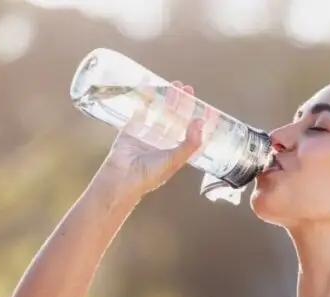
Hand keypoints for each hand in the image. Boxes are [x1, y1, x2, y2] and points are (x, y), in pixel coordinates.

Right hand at [96, 81, 210, 196]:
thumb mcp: (175, 160)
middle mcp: (162, 144)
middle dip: (182, 104)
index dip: (198, 122)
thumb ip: (190, 143)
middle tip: (187, 89)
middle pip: (175, 119)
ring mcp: (147, 136)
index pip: (190, 134)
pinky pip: (140, 111)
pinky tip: (151, 88)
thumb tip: (200, 123)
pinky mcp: (131, 129)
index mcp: (175, 153)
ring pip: (160, 113)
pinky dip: (146, 100)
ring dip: (167, 99)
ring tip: (174, 85)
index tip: (207, 109)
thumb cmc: (150, 174)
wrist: (122, 177)